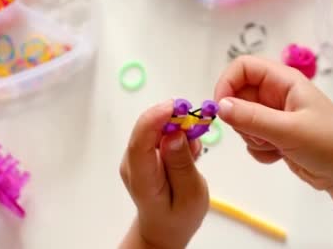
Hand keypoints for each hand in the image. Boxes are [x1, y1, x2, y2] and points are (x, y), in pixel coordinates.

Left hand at [119, 100, 208, 248]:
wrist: (165, 226)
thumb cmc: (178, 215)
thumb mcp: (190, 195)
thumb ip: (182, 164)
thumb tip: (174, 135)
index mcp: (142, 179)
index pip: (140, 142)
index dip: (156, 119)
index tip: (175, 106)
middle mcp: (133, 163)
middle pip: (148, 128)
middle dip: (174, 118)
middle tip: (199, 122)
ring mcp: (136, 156)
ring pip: (156, 127)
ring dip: (179, 128)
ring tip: (194, 153)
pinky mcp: (144, 151)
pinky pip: (160, 131)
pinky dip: (178, 134)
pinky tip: (187, 154)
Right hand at [214, 56, 332, 193]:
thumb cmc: (329, 144)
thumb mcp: (289, 130)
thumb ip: (253, 118)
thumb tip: (220, 106)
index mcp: (284, 80)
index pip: (243, 67)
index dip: (227, 83)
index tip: (221, 109)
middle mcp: (277, 94)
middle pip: (238, 95)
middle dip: (241, 119)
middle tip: (259, 134)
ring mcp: (275, 115)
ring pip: (242, 120)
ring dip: (252, 137)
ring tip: (276, 146)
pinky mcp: (275, 136)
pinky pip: (252, 139)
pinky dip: (260, 150)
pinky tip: (280, 156)